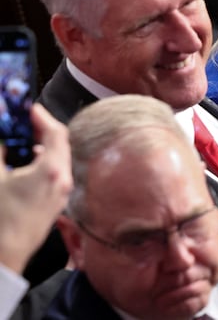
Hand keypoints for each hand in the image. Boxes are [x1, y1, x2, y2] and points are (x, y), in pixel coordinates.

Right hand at [0, 104, 71, 272]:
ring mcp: (61, 195)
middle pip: (60, 145)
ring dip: (42, 147)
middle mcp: (63, 181)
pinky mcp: (55, 205)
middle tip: (24, 122)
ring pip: (58, 161)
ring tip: (21, 143)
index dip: (41, 117)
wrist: (3, 258)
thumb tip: (3, 132)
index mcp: (51, 171)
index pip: (55, 132)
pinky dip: (42, 164)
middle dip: (42, 130)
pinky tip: (25, 166)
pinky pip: (55, 176)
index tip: (28, 109)